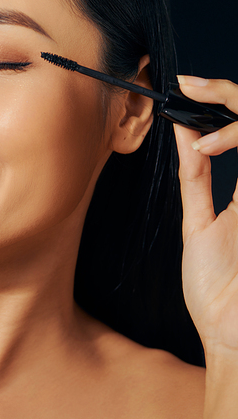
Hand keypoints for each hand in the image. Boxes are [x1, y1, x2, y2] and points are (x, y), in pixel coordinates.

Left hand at [174, 76, 237, 355]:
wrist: (232, 336)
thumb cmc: (219, 288)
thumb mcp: (200, 222)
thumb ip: (197, 176)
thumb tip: (185, 134)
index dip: (221, 100)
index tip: (186, 89)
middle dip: (227, 92)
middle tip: (191, 83)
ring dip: (231, 111)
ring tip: (197, 99)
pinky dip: (234, 139)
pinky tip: (206, 142)